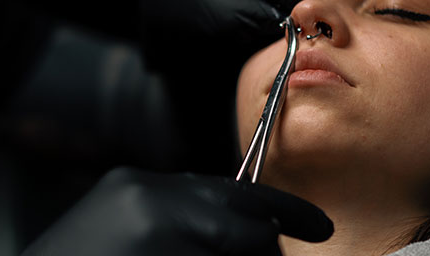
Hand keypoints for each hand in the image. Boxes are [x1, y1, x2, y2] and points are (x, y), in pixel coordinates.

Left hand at [22, 167, 332, 254]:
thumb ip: (228, 254)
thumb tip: (264, 249)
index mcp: (160, 221)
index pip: (248, 232)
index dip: (277, 247)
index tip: (308, 240)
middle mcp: (145, 188)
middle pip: (235, 196)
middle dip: (276, 213)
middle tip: (311, 226)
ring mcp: (129, 181)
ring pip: (209, 187)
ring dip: (240, 211)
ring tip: (262, 230)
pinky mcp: (119, 184)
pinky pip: (177, 190)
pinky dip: (204, 208)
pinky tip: (218, 226)